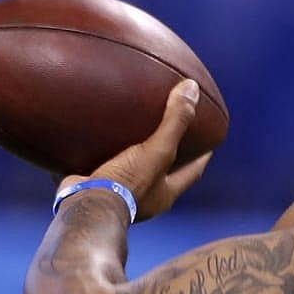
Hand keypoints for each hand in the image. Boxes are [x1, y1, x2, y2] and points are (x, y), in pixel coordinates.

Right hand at [57, 80, 211, 221]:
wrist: (85, 204)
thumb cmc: (127, 183)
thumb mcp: (157, 150)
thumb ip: (175, 122)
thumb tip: (192, 88)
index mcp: (165, 193)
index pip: (192, 172)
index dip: (201, 157)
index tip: (208, 143)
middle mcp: (145, 198)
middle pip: (163, 173)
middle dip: (167, 156)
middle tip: (169, 134)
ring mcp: (119, 195)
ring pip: (132, 171)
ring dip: (133, 155)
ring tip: (132, 132)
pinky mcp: (96, 188)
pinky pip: (102, 168)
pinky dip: (101, 156)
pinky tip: (95, 139)